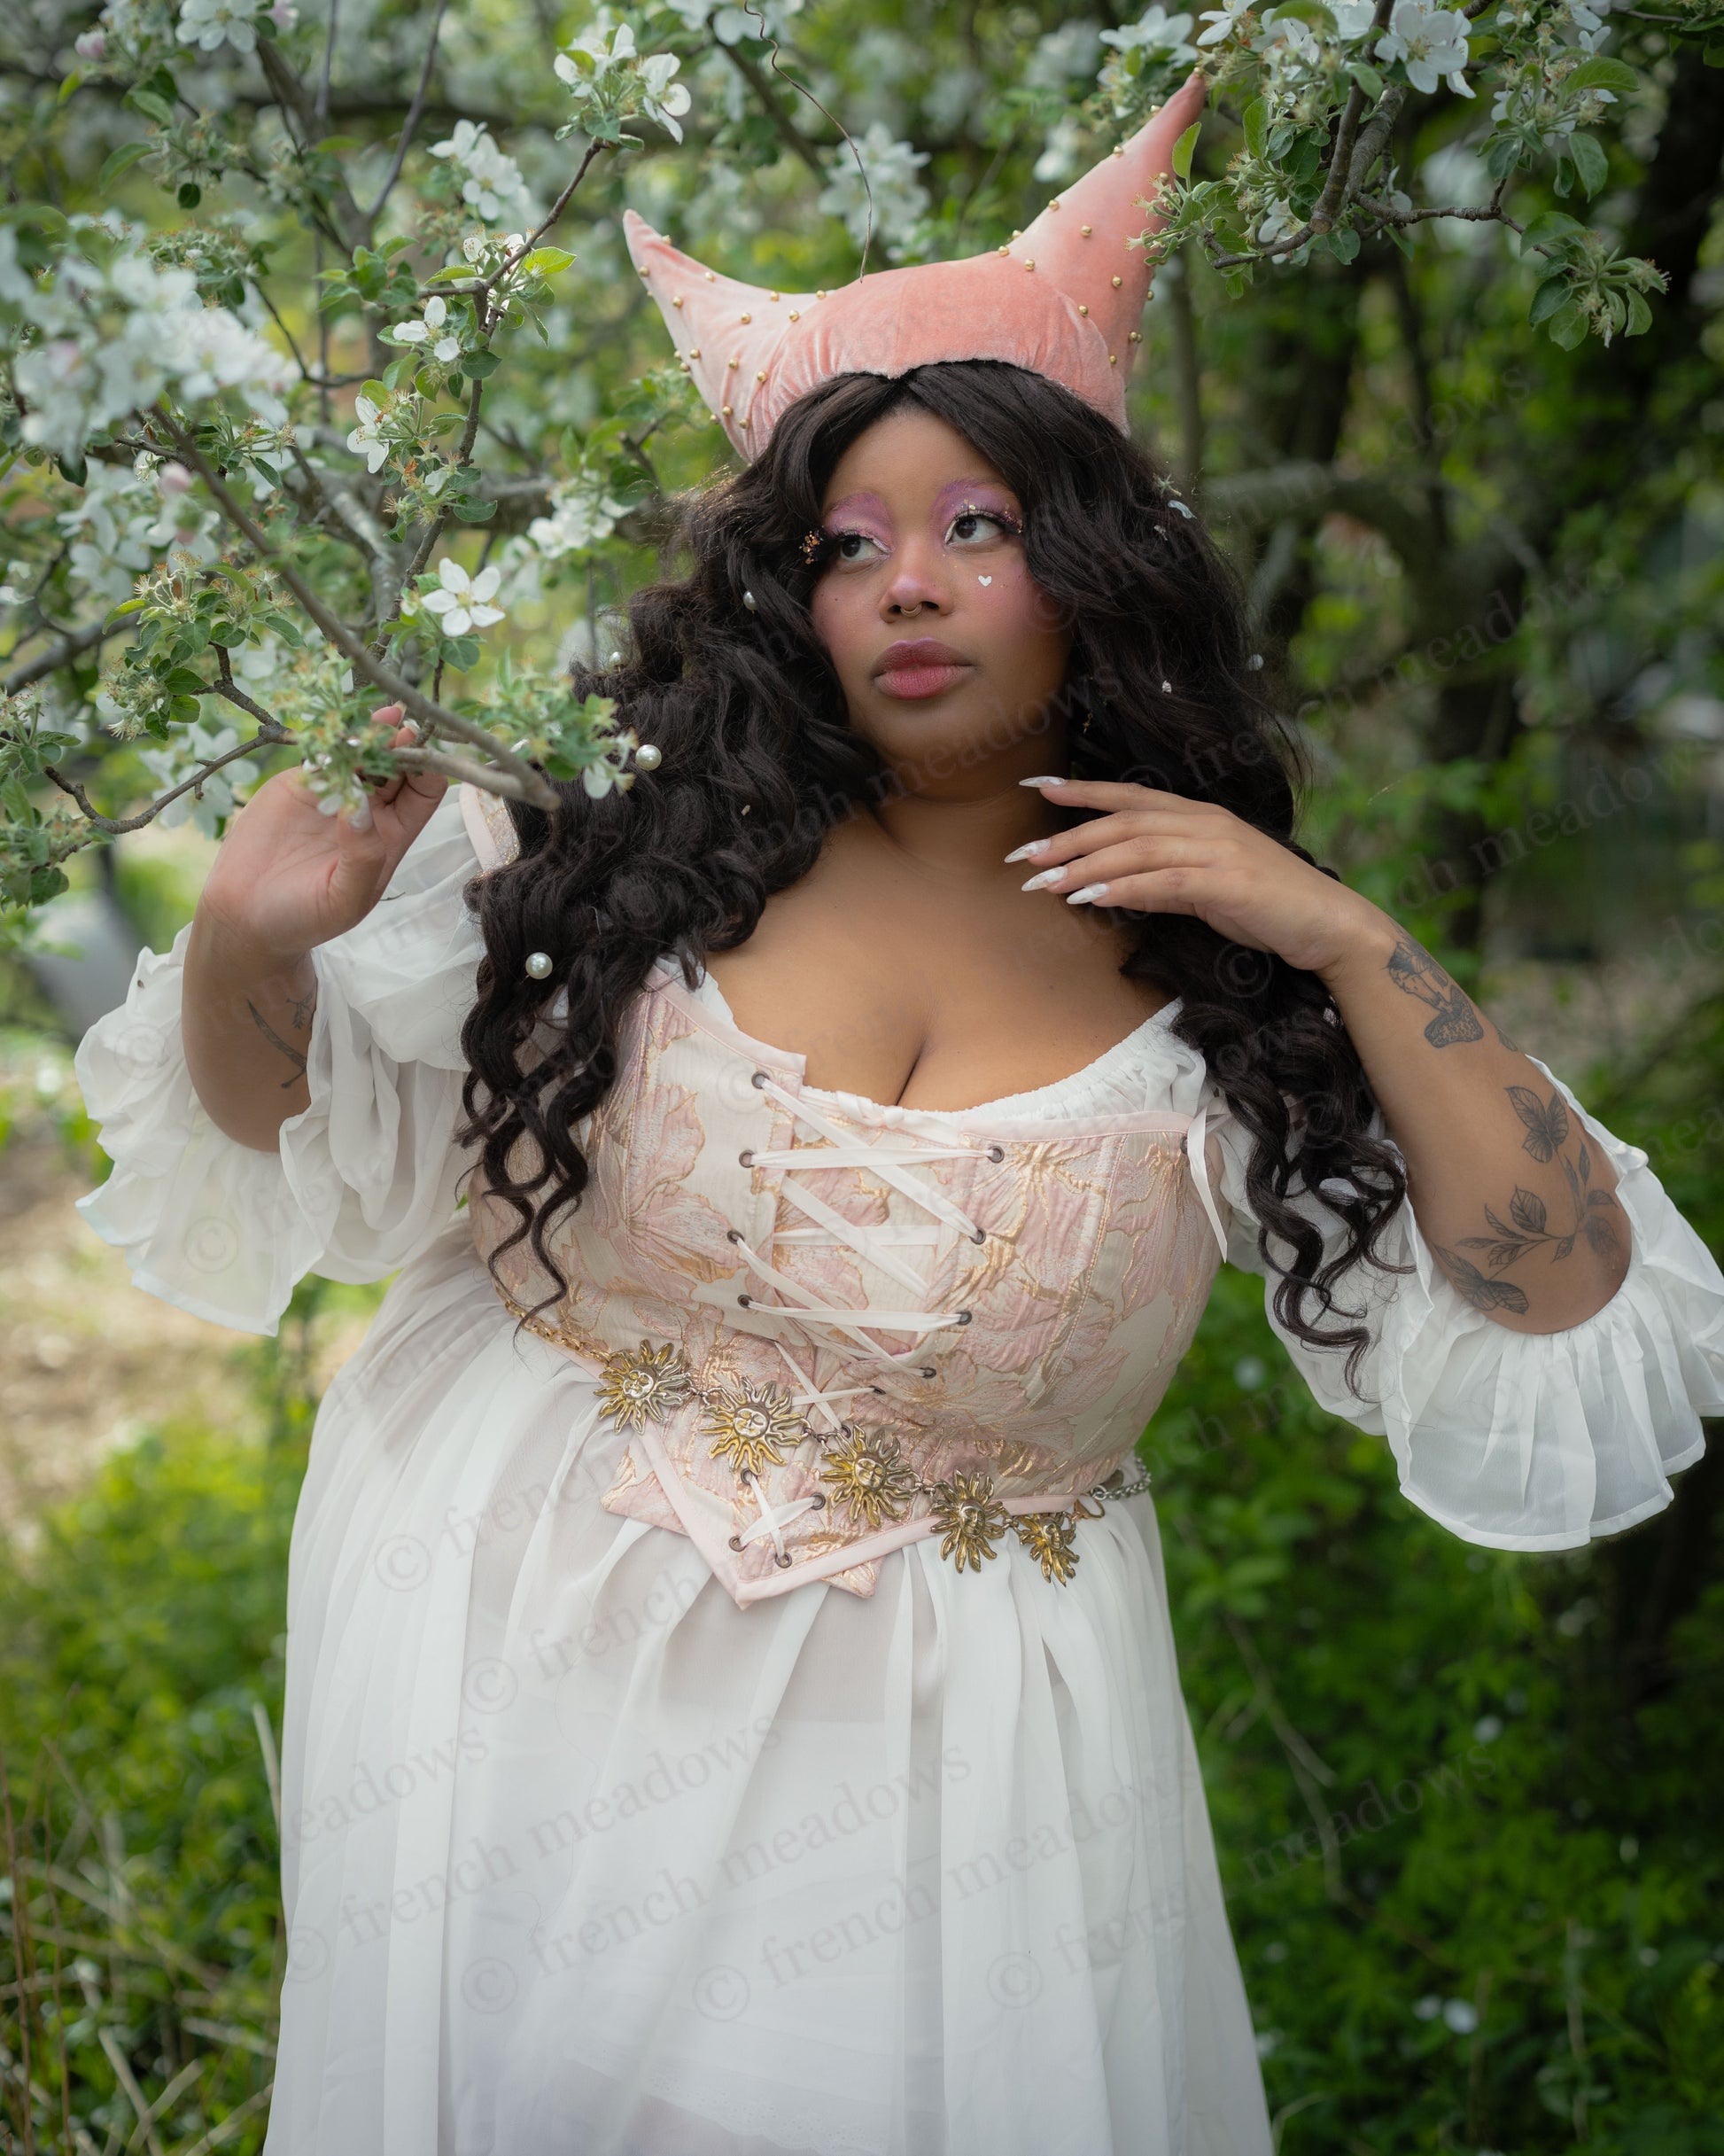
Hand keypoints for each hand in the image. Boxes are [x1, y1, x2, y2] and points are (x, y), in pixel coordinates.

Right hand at [194, 707, 445, 974]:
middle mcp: (369, 809)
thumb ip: (362, 858)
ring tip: (385, 717)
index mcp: (391, 835)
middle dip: (403, 744)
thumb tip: (361, 808)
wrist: (247, 916)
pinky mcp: (300, 784)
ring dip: (372, 732)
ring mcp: (334, 791)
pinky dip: (332, 736)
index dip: (427, 771)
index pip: (424, 791)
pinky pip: (322, 752)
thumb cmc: (306, 917)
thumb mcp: (344, 899)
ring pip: (361, 751)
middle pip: (396, 764)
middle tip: (404, 729)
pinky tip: (342, 724)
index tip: (421, 758)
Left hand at [1011, 777, 1392, 981]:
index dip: (1085, 791)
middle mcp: (1206, 824)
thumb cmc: (1268, 906)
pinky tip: (1092, 898)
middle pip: (1125, 822)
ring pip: (1137, 849)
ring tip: (1045, 884)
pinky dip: (1124, 888)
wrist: (1328, 925)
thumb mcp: (1207, 887)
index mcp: (1201, 817)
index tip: (1039, 789)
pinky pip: (1165, 881)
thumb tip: (1115, 885)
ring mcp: (1219, 850)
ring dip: (1087, 866)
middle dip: (1070, 837)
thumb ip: (1165, 879)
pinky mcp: (1228, 882)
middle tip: (1025, 856)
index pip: (1132, 796)